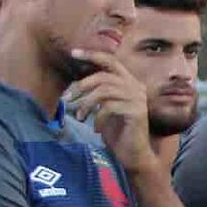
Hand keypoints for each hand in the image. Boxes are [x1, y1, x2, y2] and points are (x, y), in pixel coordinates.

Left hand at [64, 50, 155, 174]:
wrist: (133, 154)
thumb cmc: (117, 130)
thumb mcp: (105, 107)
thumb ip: (98, 92)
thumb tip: (76, 84)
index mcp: (130, 82)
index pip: (111, 61)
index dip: (92, 55)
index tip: (74, 53)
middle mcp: (137, 87)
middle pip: (104, 76)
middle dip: (82, 85)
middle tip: (67, 98)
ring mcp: (138, 99)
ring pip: (104, 91)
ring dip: (86, 104)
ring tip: (79, 116)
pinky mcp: (137, 112)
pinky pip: (109, 107)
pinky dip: (97, 117)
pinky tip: (96, 128)